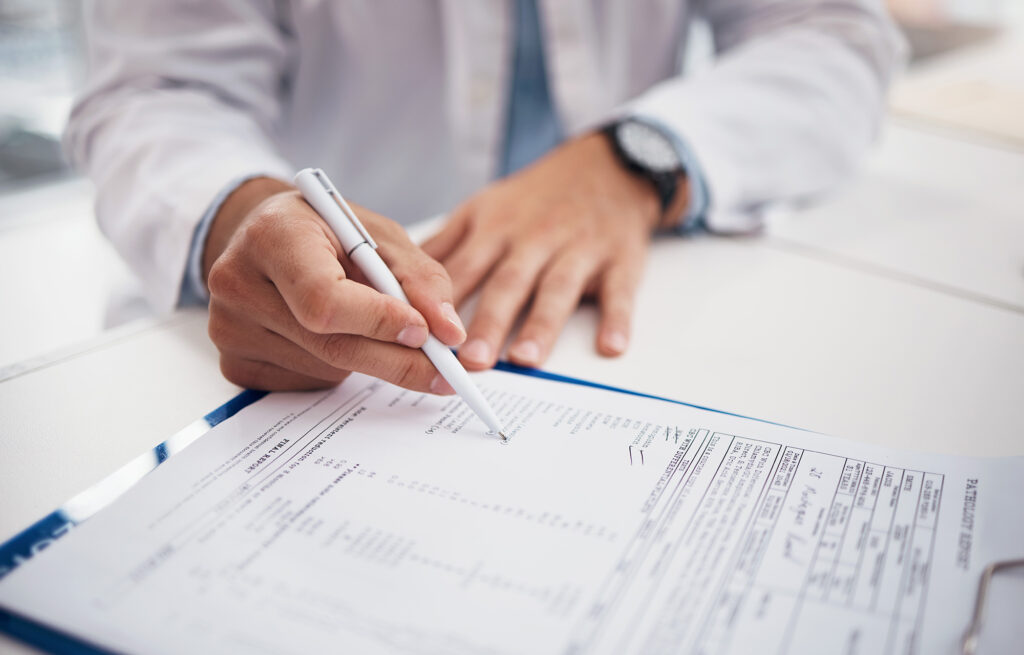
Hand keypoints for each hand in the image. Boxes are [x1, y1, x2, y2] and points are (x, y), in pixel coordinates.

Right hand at [202, 178, 465, 391]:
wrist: (268, 240)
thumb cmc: (330, 233)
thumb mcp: (380, 237)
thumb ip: (421, 280)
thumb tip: (450, 335)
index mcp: (273, 235)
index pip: (325, 298)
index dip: (379, 322)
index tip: (424, 333)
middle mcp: (237, 281)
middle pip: (329, 345)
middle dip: (396, 360)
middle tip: (443, 371)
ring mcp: (229, 328)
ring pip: (325, 369)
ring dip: (368, 360)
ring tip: (369, 326)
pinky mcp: (235, 364)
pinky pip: (306, 384)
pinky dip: (338, 371)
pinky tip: (334, 337)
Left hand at [422, 132, 686, 369]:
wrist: (607, 168)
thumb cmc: (537, 198)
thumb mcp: (484, 208)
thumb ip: (445, 246)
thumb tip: (395, 277)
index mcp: (496, 229)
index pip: (464, 270)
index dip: (443, 303)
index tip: (424, 336)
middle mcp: (534, 240)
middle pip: (508, 283)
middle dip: (488, 322)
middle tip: (470, 361)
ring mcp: (579, 250)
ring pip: (557, 289)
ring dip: (542, 324)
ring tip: (526, 359)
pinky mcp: (620, 260)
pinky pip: (619, 292)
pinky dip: (617, 319)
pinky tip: (610, 348)